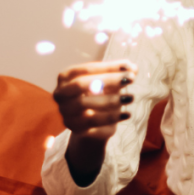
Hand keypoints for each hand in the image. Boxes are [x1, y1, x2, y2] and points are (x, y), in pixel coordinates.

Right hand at [51, 60, 135, 184]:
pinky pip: (92, 122)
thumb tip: (133, 67)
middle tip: (131, 79)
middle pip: (81, 84)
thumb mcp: (110, 83)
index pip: (86, 69)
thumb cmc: (100, 95)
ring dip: (110, 100)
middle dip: (108, 80)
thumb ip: (120, 74)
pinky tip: (127, 114)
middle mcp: (60, 94)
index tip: (128, 66)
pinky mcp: (75, 128)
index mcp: (66, 77)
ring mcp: (65, 112)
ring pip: (84, 104)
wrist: (94, 122)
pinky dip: (111, 117)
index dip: (108, 67)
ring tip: (131, 97)